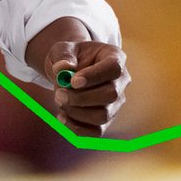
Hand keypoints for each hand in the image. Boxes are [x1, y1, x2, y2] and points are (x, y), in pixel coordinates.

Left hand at [30, 17, 129, 135]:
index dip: (94, 76)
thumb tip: (62, 69)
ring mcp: (116, 103)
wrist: (69, 71)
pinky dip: (76, 128)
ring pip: (103, 115)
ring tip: (59, 100)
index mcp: (114, 57)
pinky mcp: (106, 120)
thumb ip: (62, 56)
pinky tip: (62, 116)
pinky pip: (96, 132)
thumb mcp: (62, 49)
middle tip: (59, 94)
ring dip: (76, 112)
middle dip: (82, 98)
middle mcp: (121, 81)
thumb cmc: (69, 57)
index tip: (72, 81)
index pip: (113, 68)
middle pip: (111, 95)